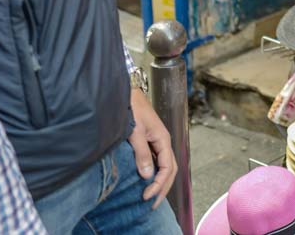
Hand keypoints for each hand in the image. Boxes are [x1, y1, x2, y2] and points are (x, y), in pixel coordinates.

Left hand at [128, 88, 177, 206]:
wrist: (125, 91)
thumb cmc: (131, 106)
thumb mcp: (135, 131)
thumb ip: (141, 153)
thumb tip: (147, 174)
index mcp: (163, 138)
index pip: (167, 168)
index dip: (158, 184)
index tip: (146, 195)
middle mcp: (162, 140)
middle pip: (169, 169)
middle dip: (162, 188)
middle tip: (151, 204)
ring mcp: (156, 140)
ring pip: (164, 166)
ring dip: (159, 182)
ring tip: (151, 196)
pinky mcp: (148, 140)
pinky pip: (156, 160)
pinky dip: (153, 173)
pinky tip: (146, 180)